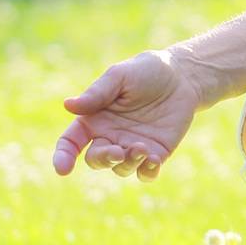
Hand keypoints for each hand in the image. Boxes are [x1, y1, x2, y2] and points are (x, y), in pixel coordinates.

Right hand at [51, 49, 202, 180]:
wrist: (182, 76)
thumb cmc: (146, 71)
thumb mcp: (120, 75)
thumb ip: (97, 93)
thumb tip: (68, 105)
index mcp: (95, 119)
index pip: (71, 142)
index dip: (63, 156)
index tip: (63, 169)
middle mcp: (110, 137)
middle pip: (96, 160)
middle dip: (103, 160)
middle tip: (117, 152)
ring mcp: (132, 147)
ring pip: (121, 169)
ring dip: (128, 163)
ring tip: (142, 148)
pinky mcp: (156, 153)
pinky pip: (146, 173)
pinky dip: (147, 172)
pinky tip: (153, 161)